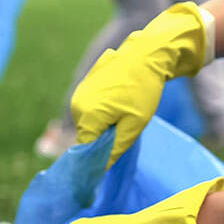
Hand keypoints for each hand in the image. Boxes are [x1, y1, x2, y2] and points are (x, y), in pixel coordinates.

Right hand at [72, 3, 209, 166]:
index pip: (85, 149)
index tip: (115, 153)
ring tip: (124, 108)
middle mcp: (76, 104)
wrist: (146, 54)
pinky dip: (103, 108)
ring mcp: (80, 92)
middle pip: (88, 134)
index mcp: (86, 116)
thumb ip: (114, 150)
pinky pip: (91, 106)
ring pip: (90, 120)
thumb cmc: (143, 91)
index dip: (99, 156)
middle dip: (104, 136)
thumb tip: (100, 170)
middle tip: (126, 125)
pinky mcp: (85, 83)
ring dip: (104, 121)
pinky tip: (121, 96)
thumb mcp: (134, 126)